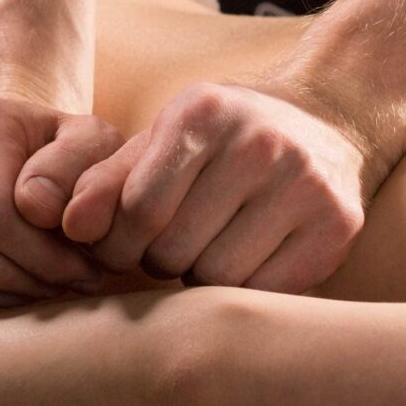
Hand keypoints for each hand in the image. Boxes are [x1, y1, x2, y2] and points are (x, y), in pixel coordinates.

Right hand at [0, 94, 120, 319]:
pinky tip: (1, 296)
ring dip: (7, 303)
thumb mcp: (85, 140)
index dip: (50, 262)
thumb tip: (40, 209)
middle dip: (34, 286)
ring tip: (41, 292)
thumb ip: (82, 164)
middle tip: (69, 292)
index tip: (89, 275)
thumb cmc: (46, 151)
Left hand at [60, 80, 379, 293]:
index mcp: (203, 112)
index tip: (119, 247)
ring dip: (199, 277)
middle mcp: (259, 142)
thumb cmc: (218, 143)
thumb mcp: (159, 143)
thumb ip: (104, 183)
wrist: (323, 123)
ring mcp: (305, 184)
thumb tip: (68, 227)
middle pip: (174, 249)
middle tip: (168, 247)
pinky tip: (245, 259)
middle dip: (157, 259)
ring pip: (218, 278)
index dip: (116, 243)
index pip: (137, 209)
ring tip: (206, 249)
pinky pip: (265, 292)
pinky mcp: (336, 226)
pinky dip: (244, 289)